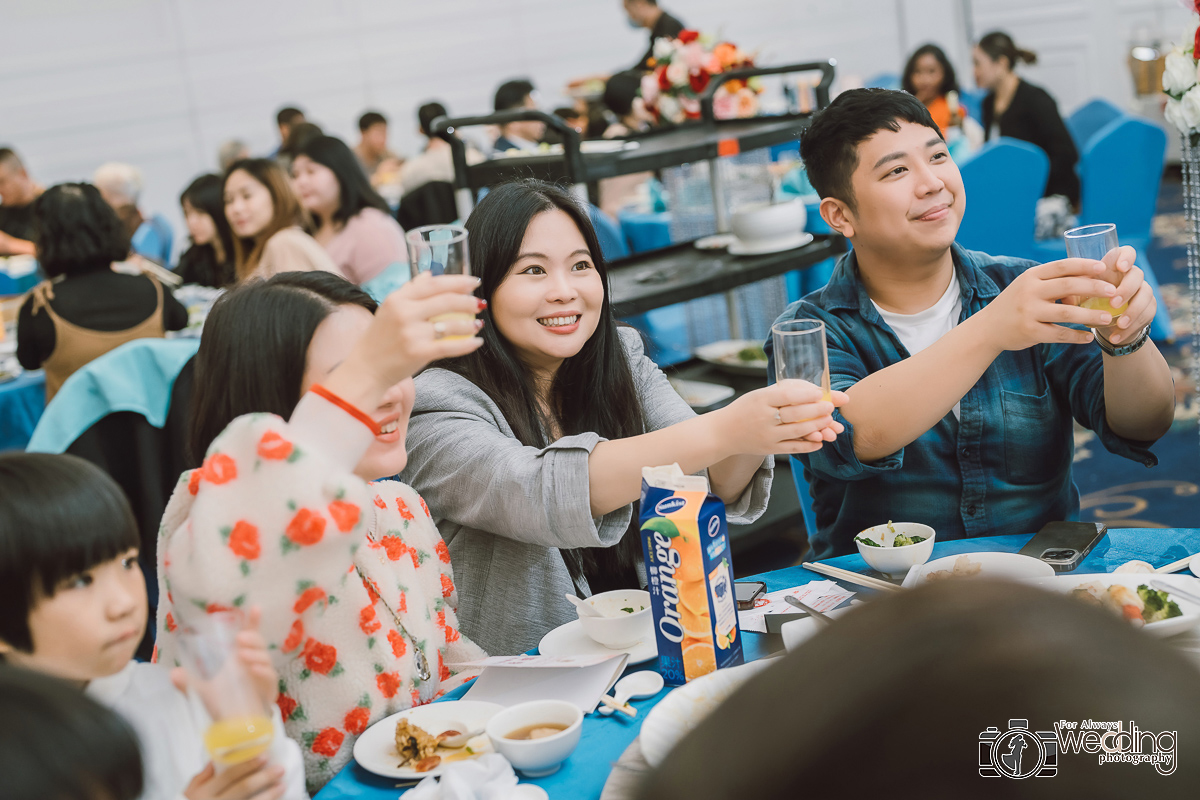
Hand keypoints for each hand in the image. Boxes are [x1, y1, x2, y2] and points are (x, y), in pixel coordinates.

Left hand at [171, 608, 277, 712]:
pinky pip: (269, 676)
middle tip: (239, 638)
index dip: (253, 621)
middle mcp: (254, 662)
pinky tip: (253, 670)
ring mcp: (263, 675)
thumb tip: (173, 673)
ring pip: (265, 657)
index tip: (256, 608)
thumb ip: (188, 683)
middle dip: (252, 636)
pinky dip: (263, 671)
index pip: (249, 635)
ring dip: (255, 653)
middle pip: (259, 642)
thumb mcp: (203, 691)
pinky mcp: (269, 690)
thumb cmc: (224, 702)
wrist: (235, 726)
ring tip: (242, 655)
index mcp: (240, 657)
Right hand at [183, 757, 285, 799]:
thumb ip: (202, 777)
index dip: (247, 766)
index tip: (265, 757)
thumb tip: (216, 760)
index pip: (229, 776)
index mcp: (204, 793)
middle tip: (280, 769)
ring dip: (269, 795)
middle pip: (243, 789)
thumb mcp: (188, 793)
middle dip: (263, 778)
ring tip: (282, 786)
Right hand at [325, 272, 484, 408]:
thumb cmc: (379, 339)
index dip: (457, 281)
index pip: (433, 284)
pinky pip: (450, 346)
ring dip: (470, 323)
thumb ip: (410, 290)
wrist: (366, 370)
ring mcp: (411, 333)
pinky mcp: (418, 353)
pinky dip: (467, 344)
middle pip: (445, 301)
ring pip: (450, 324)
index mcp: (397, 299)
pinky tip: (477, 342)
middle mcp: (404, 313)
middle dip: (468, 301)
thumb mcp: (389, 309)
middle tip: (480, 303)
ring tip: (479, 323)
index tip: (473, 281)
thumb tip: (429, 274)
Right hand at [713, 380, 847, 455]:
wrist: (724, 432)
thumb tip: (812, 390)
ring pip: (797, 432)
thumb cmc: (745, 409)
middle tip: (830, 406)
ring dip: (816, 426)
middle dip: (816, 410)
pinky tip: (820, 441)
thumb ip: (782, 391)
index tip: (820, 392)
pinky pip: (793, 448)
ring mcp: (767, 436)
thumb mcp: (758, 395)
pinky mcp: (769, 449)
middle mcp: (763, 418)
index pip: (786, 395)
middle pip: (794, 414)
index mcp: (760, 400)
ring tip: (828, 421)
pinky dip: (808, 446)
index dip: (805, 394)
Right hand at [979, 258, 1118, 350]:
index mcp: (1031, 276)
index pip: (1062, 266)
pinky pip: (1059, 334)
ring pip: (1067, 313)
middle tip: (1114, 292)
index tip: (1105, 267)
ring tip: (1108, 318)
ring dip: (1090, 315)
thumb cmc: (1015, 304)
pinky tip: (1089, 338)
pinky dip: (1076, 337)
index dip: (1085, 265)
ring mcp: (1029, 312)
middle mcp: (1029, 292)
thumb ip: (1053, 281)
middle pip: (1068, 286)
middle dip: (1094, 288)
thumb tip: (1089, 276)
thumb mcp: (1028, 286)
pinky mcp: (1030, 332)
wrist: (987, 328)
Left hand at [1062, 245, 1155, 345]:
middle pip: (1137, 274)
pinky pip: (1146, 316)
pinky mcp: (1148, 308)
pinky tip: (1116, 336)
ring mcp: (1143, 291)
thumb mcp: (1079, 295)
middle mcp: (1131, 276)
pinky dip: (1131, 328)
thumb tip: (1062, 294)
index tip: (1120, 267)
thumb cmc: (1089, 301)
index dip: (1126, 257)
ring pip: (1145, 296)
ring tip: (1119, 324)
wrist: (1105, 322)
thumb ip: (1072, 290)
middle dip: (1126, 289)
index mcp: (1115, 268)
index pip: (1127, 252)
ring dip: (1132, 311)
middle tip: (1113, 303)